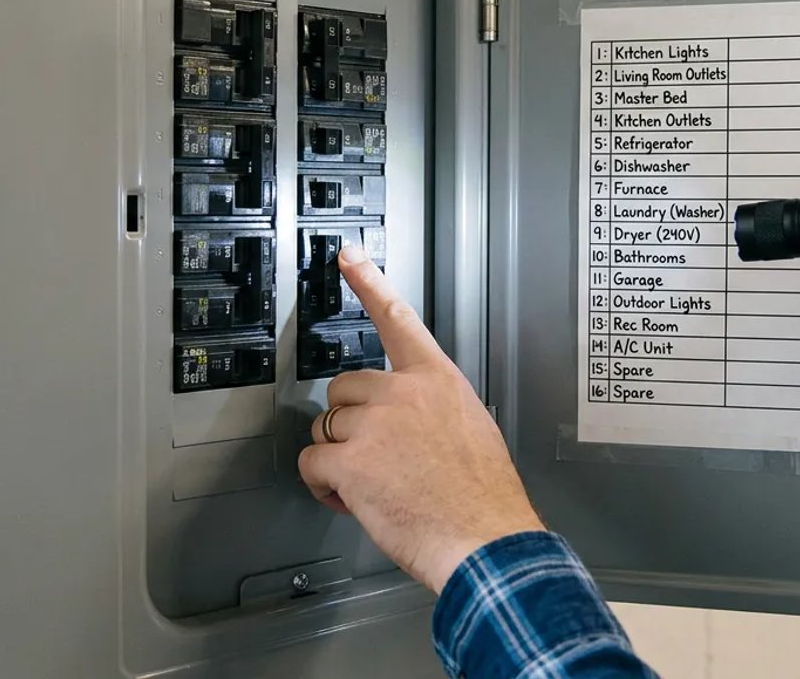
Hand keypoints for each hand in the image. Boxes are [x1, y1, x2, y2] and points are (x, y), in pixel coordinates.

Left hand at [298, 246, 544, 593]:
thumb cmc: (484, 500)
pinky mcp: (350, 460)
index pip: (398, 319)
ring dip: (339, 459)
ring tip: (375, 487)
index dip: (368, 282)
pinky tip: (353, 500)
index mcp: (437, 381)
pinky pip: (313, 463)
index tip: (347, 256)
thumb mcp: (471, 430)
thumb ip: (433, 410)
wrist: (487, 541)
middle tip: (377, 459)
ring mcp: (374, 424)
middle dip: (351, 424)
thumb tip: (408, 422)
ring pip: (326, 428)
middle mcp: (403, 393)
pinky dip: (324, 487)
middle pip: (344, 388)